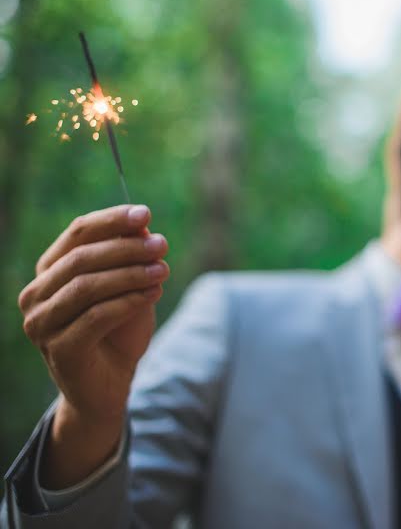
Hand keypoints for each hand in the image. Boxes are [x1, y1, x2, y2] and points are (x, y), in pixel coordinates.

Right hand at [17, 205, 168, 486]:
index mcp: (50, 271)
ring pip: (87, 286)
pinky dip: (128, 301)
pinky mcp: (59, 349)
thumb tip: (143, 224)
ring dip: (130, 274)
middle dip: (126, 248)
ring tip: (164, 270)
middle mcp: (36, 294)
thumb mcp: (131, 287)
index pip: (78, 233)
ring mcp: (41, 323)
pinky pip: (96, 317)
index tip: (145, 213)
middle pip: (81, 257)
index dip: (111, 220)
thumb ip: (132, 258)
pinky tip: (154, 293)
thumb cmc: (119, 331)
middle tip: (163, 245)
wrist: (109, 385)